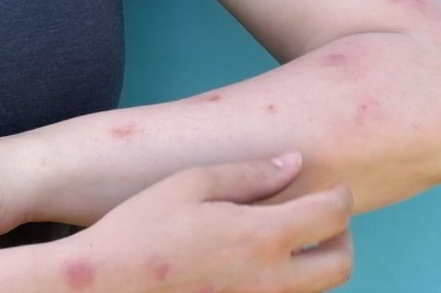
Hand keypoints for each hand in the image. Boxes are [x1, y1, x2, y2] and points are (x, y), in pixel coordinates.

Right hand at [56, 152, 353, 292]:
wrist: (97, 288)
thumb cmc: (138, 230)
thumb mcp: (190, 184)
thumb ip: (250, 173)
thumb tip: (294, 161)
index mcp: (261, 237)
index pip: (334, 215)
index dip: (341, 195)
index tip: (332, 187)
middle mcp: (269, 281)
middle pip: (342, 264)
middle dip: (342, 236)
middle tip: (322, 218)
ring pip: (318, 291)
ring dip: (317, 264)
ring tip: (290, 241)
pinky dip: (287, 284)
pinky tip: (260, 266)